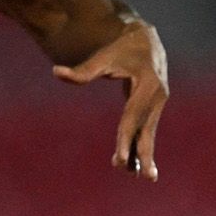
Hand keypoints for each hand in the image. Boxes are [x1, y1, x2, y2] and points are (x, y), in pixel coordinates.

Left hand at [56, 19, 169, 181]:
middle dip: (144, 154)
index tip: (122, 160)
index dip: (125, 139)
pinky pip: (147, 128)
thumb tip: (56, 72)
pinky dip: (142, 144)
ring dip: (145, 154)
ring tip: (143, 176)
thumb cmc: (121, 48)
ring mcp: (158, 102)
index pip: (132, 117)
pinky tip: (138, 162)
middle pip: (147, 130)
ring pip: (149, 132)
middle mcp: (157, 96)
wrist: (145, 38)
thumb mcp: (102, 57)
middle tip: (144, 177)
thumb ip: (82, 71)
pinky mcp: (154, 106)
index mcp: (147, 84)